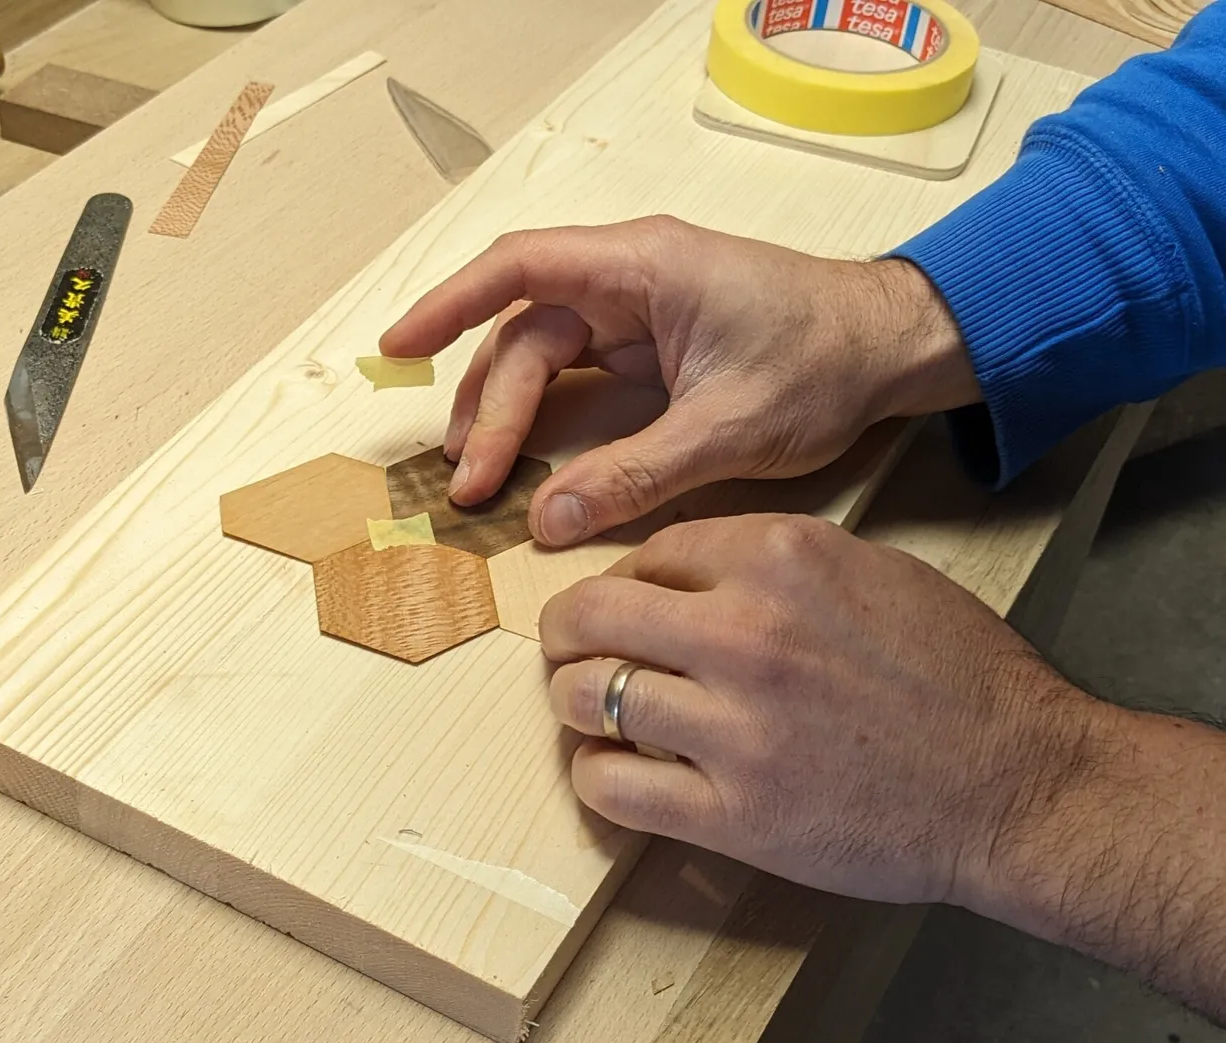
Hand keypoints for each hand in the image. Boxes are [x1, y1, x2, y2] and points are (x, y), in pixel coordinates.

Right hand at [380, 217, 978, 544]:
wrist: (896, 349)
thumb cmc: (826, 362)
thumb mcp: (728, 429)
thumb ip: (634, 475)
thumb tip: (550, 522)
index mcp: (643, 269)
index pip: (520, 269)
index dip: (450, 304)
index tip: (399, 346)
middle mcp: (629, 281)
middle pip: (526, 335)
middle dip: (489, 409)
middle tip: (469, 485)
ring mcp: (638, 316)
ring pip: (544, 359)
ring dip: (508, 417)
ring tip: (483, 480)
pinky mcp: (650, 351)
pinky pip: (576, 378)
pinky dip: (545, 419)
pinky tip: (526, 463)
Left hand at [540, 513, 1108, 909]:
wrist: (1022, 785)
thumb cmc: (961, 677)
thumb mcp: (875, 573)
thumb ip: (776, 564)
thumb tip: (683, 576)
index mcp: (781, 558)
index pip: (648, 552)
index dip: (623, 579)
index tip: (625, 605)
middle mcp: (746, 632)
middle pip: (594, 613)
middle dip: (565, 630)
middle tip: (568, 650)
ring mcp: (735, 727)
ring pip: (587, 696)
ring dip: (572, 702)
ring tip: (588, 712)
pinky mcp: (732, 814)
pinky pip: (612, 785)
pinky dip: (595, 776)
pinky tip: (613, 771)